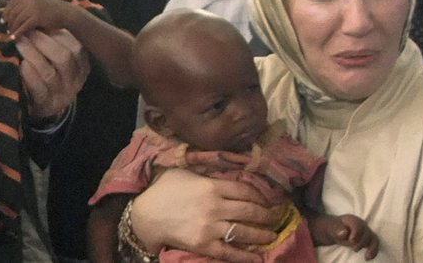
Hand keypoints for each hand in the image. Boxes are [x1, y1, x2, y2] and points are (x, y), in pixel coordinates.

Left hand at [3, 0, 73, 36]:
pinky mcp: (37, 17)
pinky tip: (14, 38)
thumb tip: (11, 15)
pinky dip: (17, 33)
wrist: (66, 13)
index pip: (11, 3)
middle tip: (7, 30)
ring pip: (17, 20)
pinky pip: (23, 27)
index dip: (6, 12)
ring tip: (10, 34)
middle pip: (13, 12)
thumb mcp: (37, 4)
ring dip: (12, 28)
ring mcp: (33, 8)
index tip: (3, 20)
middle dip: (8, 22)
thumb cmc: (52, 11)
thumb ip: (26, 6)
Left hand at [15, 28, 88, 121]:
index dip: (59, 33)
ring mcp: (61, 95)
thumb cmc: (52, 75)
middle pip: (65, 58)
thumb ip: (57, 43)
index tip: (43, 23)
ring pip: (49, 72)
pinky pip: (38, 88)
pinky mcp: (46, 105)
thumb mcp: (60, 60)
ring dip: (32, 53)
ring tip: (19, 42)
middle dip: (44, 41)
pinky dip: (29, 74)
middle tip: (28, 31)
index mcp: (82, 67)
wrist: (47, 108)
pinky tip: (21, 64)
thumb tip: (42, 19)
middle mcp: (75, 81)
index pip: (77, 47)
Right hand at [123, 169, 274, 262]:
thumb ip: (205, 171)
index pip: (245, 190)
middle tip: (276, 217)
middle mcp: (215, 206)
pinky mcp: (204, 245)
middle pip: (250, 211)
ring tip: (272, 235)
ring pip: (245, 232)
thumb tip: (225, 169)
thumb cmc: (163, 190)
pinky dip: (246, 256)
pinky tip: (258, 257)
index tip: (269, 199)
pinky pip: (230, 252)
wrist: (146, 216)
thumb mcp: (183, 172)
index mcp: (211, 186)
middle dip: (267, 215)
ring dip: (263, 234)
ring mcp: (210, 227)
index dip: (261, 195)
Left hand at [310, 214, 378, 259]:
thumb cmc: (333, 228)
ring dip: (371, 248)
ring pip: (373, 239)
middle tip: (354, 249)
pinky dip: (373, 251)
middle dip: (361, 243)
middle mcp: (361, 224)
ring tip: (366, 257)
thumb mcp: (331, 227)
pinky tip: (368, 258)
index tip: (351, 241)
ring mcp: (365, 232)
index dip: (356, 233)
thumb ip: (337, 229)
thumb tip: (344, 233)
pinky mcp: (368, 239)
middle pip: (366, 233)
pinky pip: (374, 244)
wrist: (335, 231)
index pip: (357, 225)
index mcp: (351, 219)